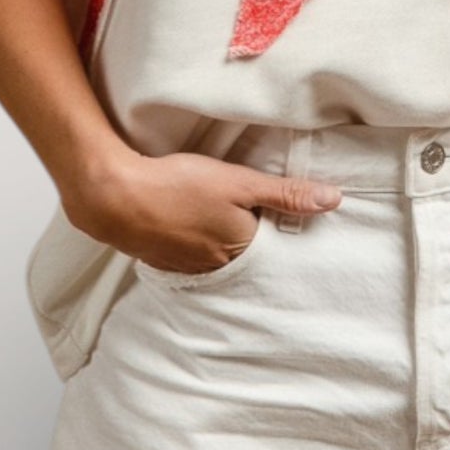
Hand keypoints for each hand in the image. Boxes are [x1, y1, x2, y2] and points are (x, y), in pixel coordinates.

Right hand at [61, 146, 343, 274]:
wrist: (114, 197)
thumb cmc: (179, 185)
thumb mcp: (239, 182)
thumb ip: (285, 193)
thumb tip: (334, 200)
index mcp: (242, 249)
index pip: (273, 243)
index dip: (276, 225)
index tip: (278, 212)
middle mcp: (218, 268)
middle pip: (245, 253)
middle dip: (249, 236)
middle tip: (243, 210)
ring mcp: (188, 267)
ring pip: (217, 255)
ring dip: (219, 239)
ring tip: (216, 215)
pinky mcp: (163, 261)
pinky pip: (190, 256)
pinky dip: (194, 241)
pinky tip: (188, 224)